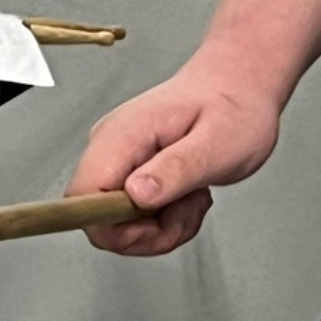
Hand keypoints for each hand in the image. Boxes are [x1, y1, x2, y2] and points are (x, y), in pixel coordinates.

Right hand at [66, 60, 285, 256]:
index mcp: (121, 137)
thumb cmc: (234, 109)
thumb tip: (137, 195)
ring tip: (192, 199)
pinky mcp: (125, 175)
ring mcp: (114, 163)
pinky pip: (129, 219)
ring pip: (115, 226)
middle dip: (146, 233)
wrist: (238, 88)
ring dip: (160, 229)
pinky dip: (161, 222)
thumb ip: (176, 169)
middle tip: (188, 209)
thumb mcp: (218, 143)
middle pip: (97, 220)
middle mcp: (107, 149)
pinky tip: (185, 196)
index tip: (155, 222)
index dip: (112, 225)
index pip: (82, 197)